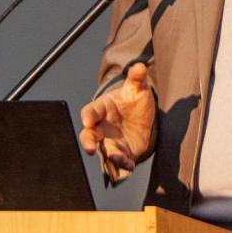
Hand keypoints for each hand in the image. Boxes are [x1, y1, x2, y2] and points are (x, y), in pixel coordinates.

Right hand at [79, 63, 154, 180]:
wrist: (143, 117)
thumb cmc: (133, 101)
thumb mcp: (137, 88)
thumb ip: (137, 78)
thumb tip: (140, 67)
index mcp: (102, 109)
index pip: (90, 111)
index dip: (88, 116)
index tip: (88, 120)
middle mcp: (102, 128)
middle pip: (89, 135)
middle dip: (88, 141)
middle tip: (90, 147)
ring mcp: (111, 142)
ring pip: (104, 151)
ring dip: (108, 156)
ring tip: (116, 157)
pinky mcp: (122, 153)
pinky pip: (119, 162)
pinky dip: (123, 166)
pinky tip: (129, 165)